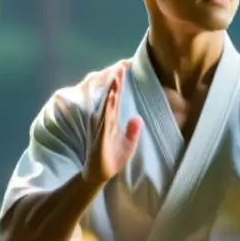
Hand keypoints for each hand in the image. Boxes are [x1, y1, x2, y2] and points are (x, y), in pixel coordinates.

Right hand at [82, 64, 143, 185]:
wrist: (101, 174)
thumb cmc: (113, 159)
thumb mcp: (128, 144)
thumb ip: (133, 131)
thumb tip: (138, 118)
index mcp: (112, 121)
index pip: (116, 99)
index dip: (120, 85)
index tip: (123, 70)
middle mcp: (106, 121)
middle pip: (111, 98)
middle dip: (115, 83)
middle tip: (120, 66)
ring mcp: (102, 128)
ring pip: (107, 106)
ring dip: (112, 92)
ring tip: (117, 78)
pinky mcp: (101, 136)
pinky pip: (105, 119)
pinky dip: (108, 108)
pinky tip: (111, 98)